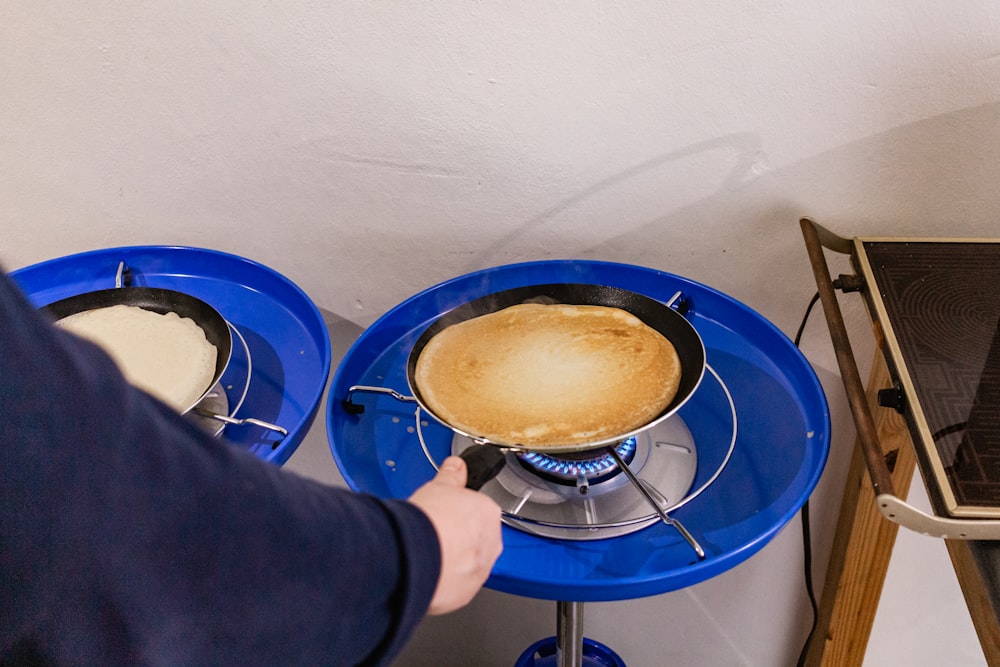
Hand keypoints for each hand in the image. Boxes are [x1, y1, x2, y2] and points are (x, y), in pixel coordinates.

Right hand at [408, 456, 502, 614]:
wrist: (416, 554)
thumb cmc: (430, 520)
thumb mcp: (439, 486)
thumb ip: (452, 475)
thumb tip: (456, 465)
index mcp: (489, 514)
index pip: (478, 512)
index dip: (457, 513)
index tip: (444, 515)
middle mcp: (491, 544)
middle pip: (475, 540)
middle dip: (457, 539)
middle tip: (434, 534)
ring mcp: (479, 571)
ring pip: (467, 565)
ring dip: (451, 561)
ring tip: (427, 554)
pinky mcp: (465, 593)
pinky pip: (455, 586)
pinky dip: (443, 581)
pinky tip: (426, 572)